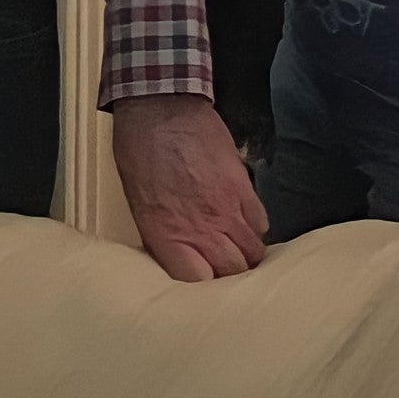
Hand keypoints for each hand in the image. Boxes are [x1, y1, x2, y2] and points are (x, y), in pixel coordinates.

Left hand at [112, 94, 268, 281]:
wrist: (162, 109)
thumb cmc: (139, 152)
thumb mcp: (137, 203)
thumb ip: (161, 235)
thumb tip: (177, 256)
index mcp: (168, 235)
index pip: (199, 283)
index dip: (203, 288)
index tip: (200, 283)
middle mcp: (203, 228)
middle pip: (234, 270)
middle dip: (231, 276)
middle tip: (224, 271)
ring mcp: (228, 208)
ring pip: (254, 249)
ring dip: (247, 254)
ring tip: (238, 251)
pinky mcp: (243, 186)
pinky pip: (261, 220)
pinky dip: (255, 228)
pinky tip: (244, 224)